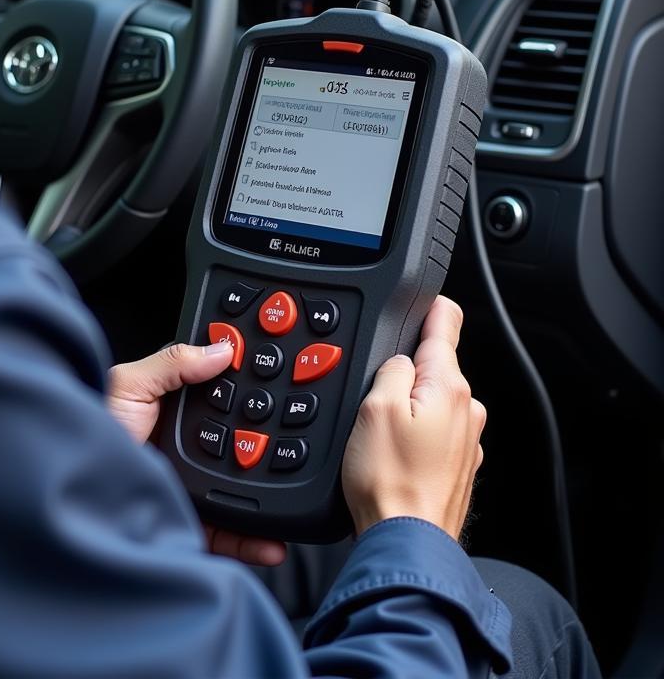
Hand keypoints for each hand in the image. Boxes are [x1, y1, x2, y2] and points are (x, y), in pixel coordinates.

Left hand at [107, 342, 286, 566]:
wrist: (68, 495)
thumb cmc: (86, 431)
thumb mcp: (127, 384)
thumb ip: (172, 362)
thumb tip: (221, 348)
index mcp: (171, 410)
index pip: (219, 397)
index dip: (248, 391)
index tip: (279, 382)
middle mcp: (183, 449)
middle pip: (237, 445)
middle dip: (266, 446)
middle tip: (298, 440)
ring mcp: (187, 486)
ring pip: (238, 490)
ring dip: (267, 495)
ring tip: (291, 490)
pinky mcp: (187, 522)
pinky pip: (228, 533)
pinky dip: (253, 540)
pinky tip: (271, 540)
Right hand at [341, 296, 485, 540]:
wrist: (406, 543)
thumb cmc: (389, 482)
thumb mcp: (373, 407)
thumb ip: (390, 369)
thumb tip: (398, 360)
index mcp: (449, 388)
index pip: (447, 323)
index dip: (431, 305)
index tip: (425, 296)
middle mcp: (466, 411)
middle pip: (435, 365)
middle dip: (407, 367)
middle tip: (373, 388)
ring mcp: (466, 441)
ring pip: (431, 401)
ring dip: (408, 405)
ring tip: (378, 431)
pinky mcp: (457, 466)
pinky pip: (433, 432)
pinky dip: (413, 434)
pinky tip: (391, 453)